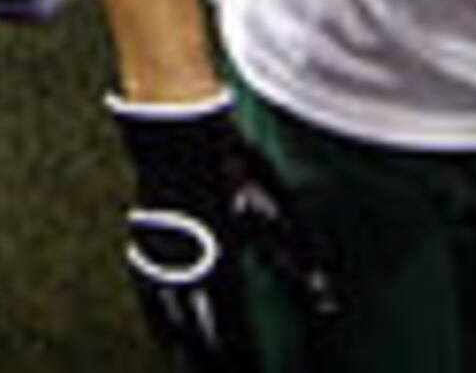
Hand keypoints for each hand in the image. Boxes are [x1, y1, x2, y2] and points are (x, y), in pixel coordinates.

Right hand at [111, 93, 337, 368]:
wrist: (179, 127)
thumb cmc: (234, 164)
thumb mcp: (278, 207)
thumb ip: (300, 256)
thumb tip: (327, 300)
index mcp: (221, 259)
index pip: (231, 325)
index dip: (239, 357)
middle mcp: (188, 264)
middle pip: (198, 331)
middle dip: (212, 362)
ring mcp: (163, 254)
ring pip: (171, 317)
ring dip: (187, 349)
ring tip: (194, 369)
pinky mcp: (147, 242)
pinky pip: (150, 295)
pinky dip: (158, 324)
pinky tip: (164, 342)